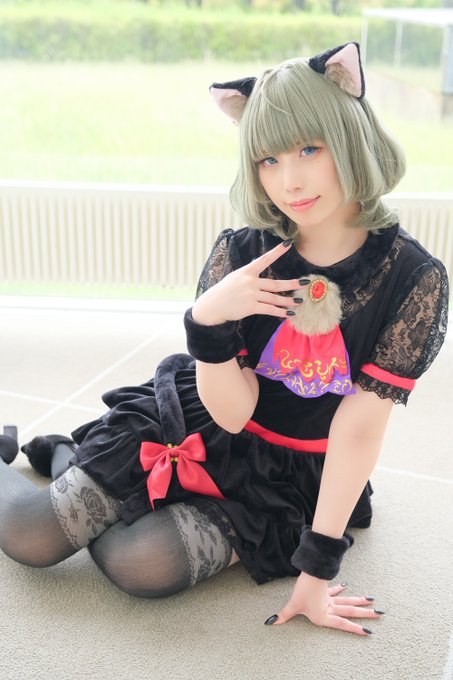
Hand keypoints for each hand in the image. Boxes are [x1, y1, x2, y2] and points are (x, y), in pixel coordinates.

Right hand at [192, 241, 302, 325]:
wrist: (213, 305)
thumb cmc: (224, 291)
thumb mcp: (235, 277)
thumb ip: (250, 276)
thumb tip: (263, 277)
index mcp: (247, 271)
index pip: (265, 259)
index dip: (277, 252)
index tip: (288, 244)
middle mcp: (250, 282)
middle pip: (276, 284)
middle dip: (292, 284)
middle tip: (305, 282)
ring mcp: (251, 295)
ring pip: (275, 298)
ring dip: (288, 301)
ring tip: (299, 301)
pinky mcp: (250, 307)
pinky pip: (269, 310)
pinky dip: (280, 312)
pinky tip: (288, 313)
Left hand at [266, 572, 382, 635]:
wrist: (309, 573)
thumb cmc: (303, 591)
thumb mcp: (293, 605)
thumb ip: (284, 615)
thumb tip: (271, 622)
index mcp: (325, 615)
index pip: (342, 623)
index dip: (355, 628)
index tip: (369, 631)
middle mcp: (330, 607)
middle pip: (351, 611)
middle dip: (366, 614)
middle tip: (381, 614)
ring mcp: (329, 597)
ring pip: (348, 600)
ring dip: (360, 601)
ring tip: (373, 601)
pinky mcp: (325, 588)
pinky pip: (335, 590)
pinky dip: (340, 589)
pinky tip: (346, 586)